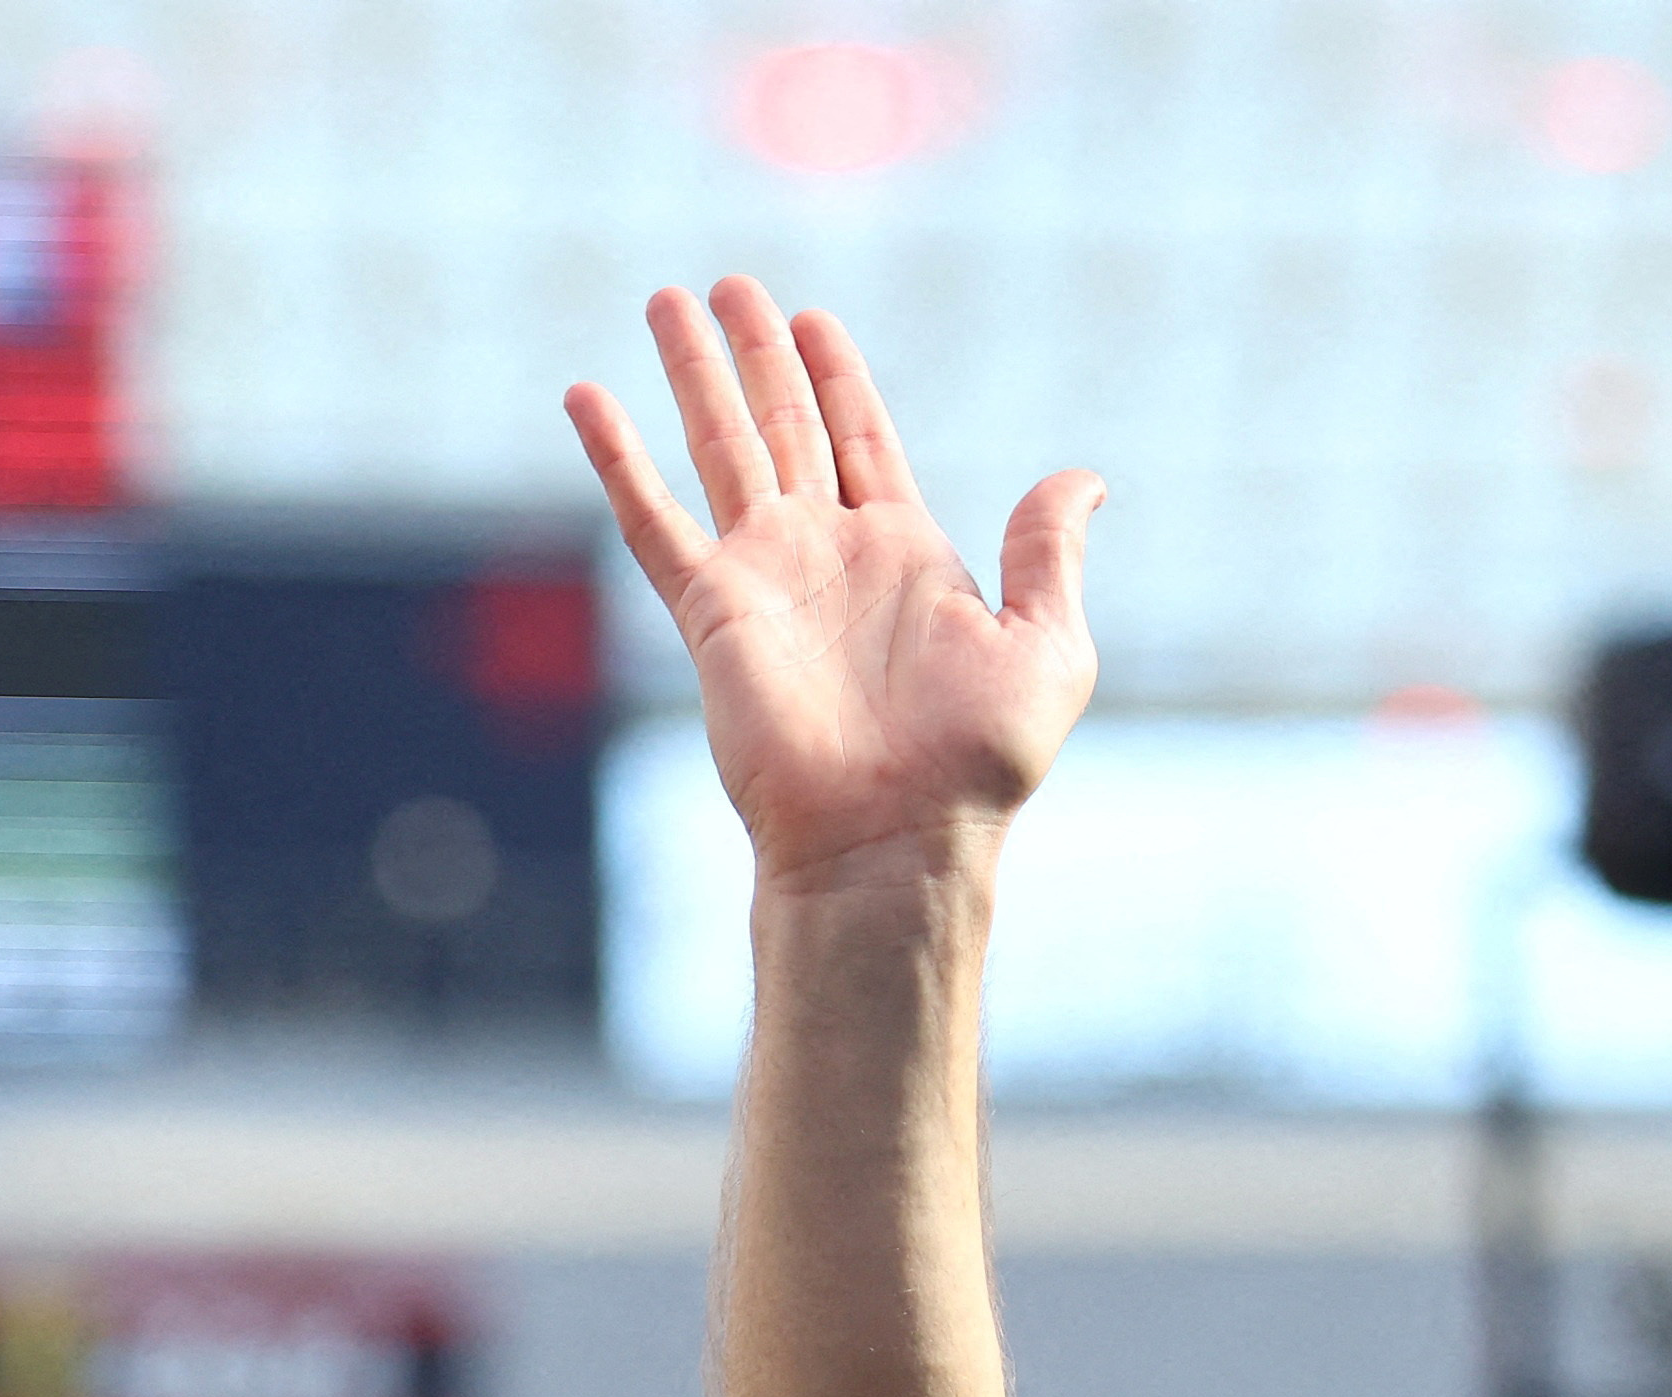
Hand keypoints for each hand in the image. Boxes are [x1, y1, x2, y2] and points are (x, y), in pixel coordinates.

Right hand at [566, 278, 1100, 892]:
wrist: (894, 837)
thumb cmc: (978, 763)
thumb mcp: (1047, 647)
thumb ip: (1050, 554)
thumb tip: (1085, 478)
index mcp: (909, 556)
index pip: (864, 439)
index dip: (838, 377)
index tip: (813, 320)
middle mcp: (831, 555)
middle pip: (787, 424)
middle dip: (757, 355)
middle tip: (729, 283)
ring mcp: (766, 577)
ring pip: (722, 448)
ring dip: (693, 374)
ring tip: (665, 300)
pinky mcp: (712, 609)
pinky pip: (654, 518)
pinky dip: (618, 457)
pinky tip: (586, 396)